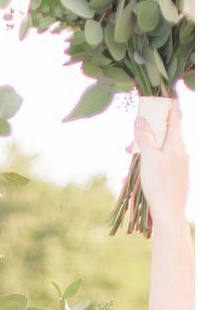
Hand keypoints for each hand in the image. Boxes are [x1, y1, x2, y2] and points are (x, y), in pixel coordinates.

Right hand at [132, 96, 188, 227]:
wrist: (170, 214)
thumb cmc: (159, 183)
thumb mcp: (148, 157)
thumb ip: (145, 137)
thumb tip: (141, 118)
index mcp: (177, 143)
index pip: (176, 116)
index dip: (171, 104)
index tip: (167, 95)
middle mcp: (182, 152)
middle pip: (164, 137)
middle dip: (145, 139)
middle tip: (127, 147)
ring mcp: (180, 167)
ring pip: (159, 155)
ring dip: (142, 160)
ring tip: (127, 175)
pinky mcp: (177, 179)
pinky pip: (161, 169)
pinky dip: (147, 171)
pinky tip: (134, 184)